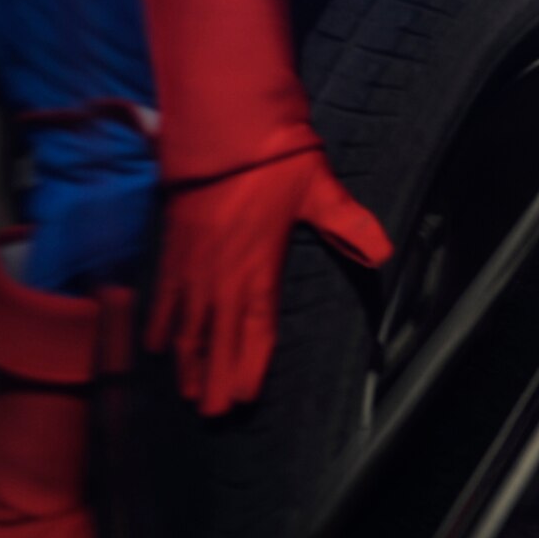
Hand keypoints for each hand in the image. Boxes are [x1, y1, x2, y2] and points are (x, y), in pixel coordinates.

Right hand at [134, 0, 393, 416]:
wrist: (221, 122)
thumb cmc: (274, 156)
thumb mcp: (319, 188)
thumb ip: (349, 224)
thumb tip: (385, 251)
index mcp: (257, 265)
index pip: (253, 329)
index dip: (248, 365)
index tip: (243, 397)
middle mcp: (221, 271)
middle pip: (215, 337)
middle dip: (214, 377)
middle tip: (211, 415)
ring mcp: (192, 261)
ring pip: (186, 322)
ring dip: (187, 359)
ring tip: (187, 393)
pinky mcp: (173, 245)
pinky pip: (164, 294)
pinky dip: (159, 322)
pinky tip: (153, 347)